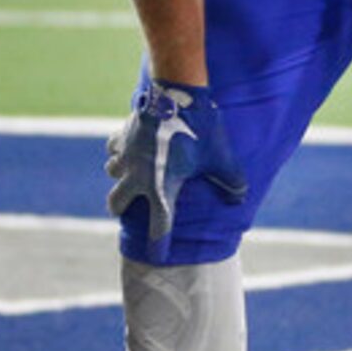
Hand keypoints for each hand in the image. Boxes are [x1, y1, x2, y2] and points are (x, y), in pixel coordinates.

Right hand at [107, 78, 247, 263]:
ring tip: (133, 174)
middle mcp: (137, 176)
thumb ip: (231, 181)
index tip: (157, 255)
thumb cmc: (199, 129)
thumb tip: (240, 198)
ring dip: (119, 177)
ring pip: (112, 175)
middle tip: (130, 209)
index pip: (158, 226)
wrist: (175, 94)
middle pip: (116, 204)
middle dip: (122, 209)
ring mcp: (125, 156)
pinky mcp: (121, 135)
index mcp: (160, 188)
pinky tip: (129, 148)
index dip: (159, 244)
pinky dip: (118, 152)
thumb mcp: (220, 158)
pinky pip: (112, 149)